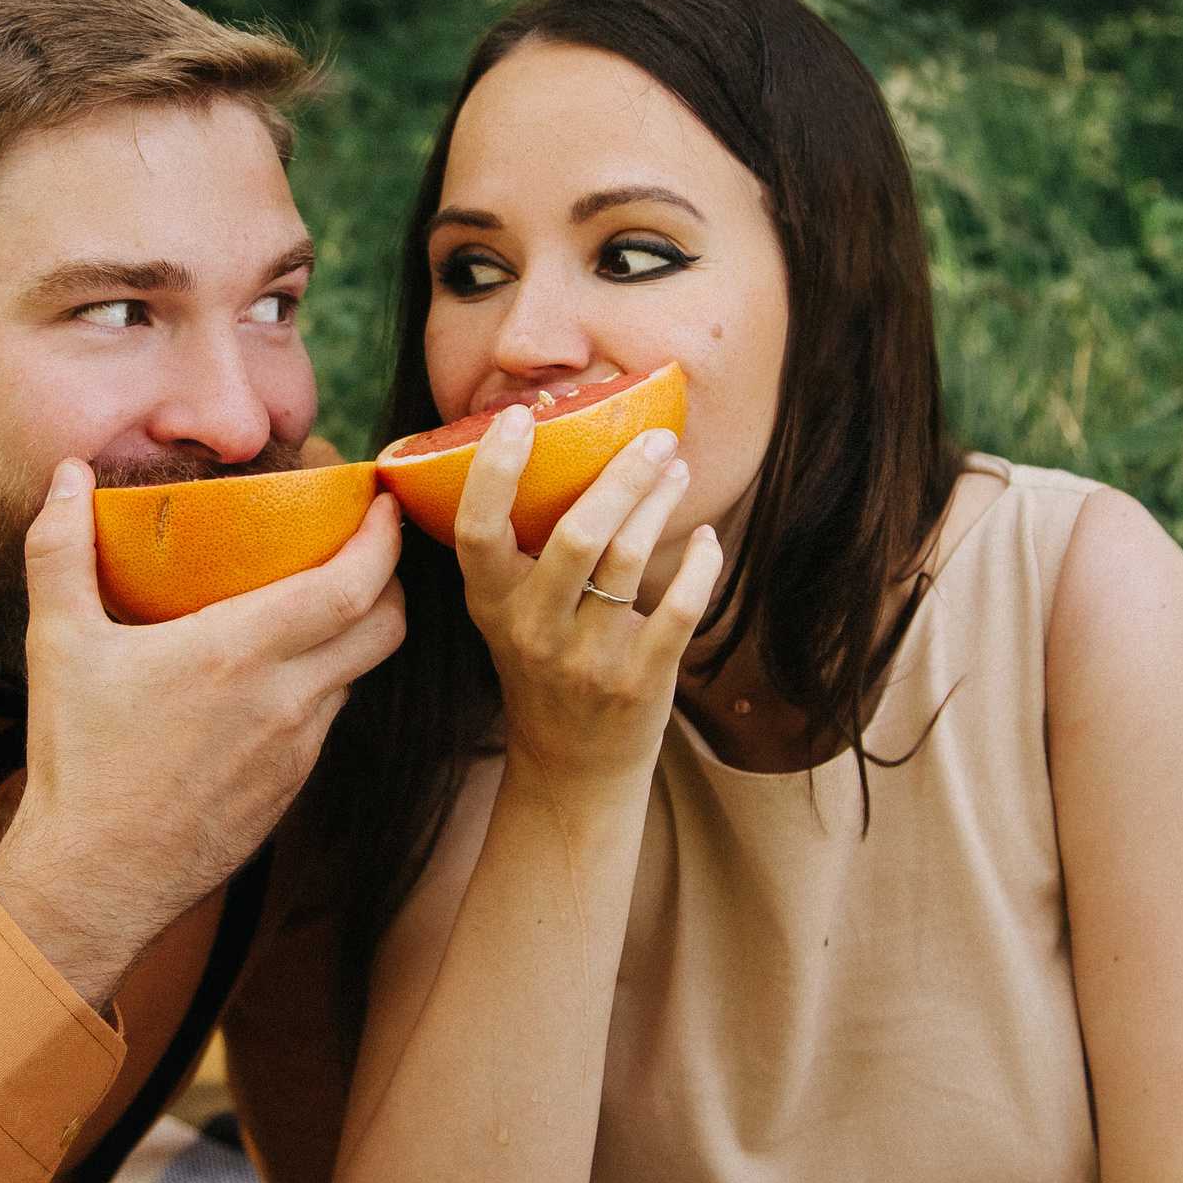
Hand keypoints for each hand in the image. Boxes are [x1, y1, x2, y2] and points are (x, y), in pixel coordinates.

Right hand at [0, 462, 405, 1010]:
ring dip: (357, 633)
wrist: (94, 882)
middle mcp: (286, 699)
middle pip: (386, 626)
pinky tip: (283, 673)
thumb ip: (60, 550)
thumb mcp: (57, 644)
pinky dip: (323, 684)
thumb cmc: (77, 762)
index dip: (385, 538)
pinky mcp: (291, 789)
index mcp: (240, 652)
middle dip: (391, 578)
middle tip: (367, 546)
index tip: (384, 503)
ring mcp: (297, 750)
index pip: (354, 583)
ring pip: (360, 674)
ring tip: (325, 602)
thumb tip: (66, 475)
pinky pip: (328, 719)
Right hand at [455, 406, 723, 793]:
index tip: (521, 416)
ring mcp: (586, 659)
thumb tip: (549, 441)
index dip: (494, 470)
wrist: (571, 766)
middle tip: (656, 438)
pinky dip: (701, 564)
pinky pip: (681, 607)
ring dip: (661, 505)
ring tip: (678, 472)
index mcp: (490, 601)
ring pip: (630, 560)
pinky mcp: (640, 681)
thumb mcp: (506, 611)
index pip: (476, 530)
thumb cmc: (541, 663)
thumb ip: (517, 547)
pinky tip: (705, 540)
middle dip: (623, 476)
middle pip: (576, 535)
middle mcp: (532, 629)